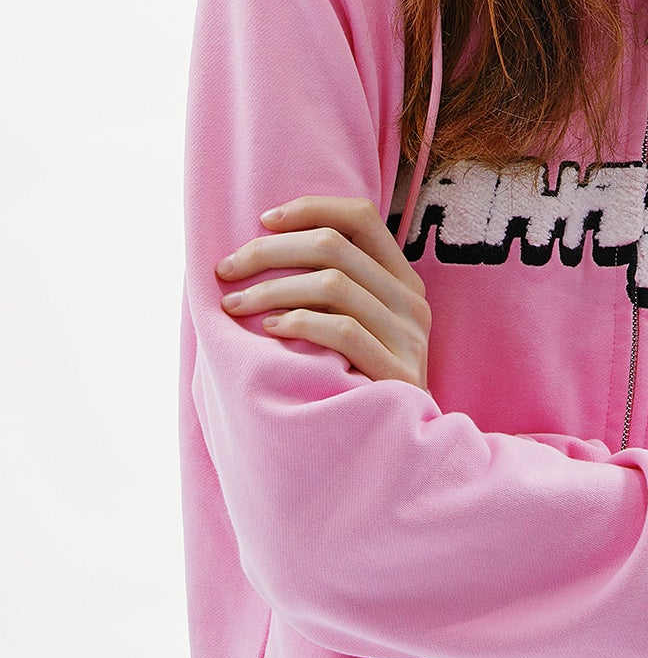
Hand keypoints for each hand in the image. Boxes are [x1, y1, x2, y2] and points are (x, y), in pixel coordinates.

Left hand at [215, 195, 431, 387]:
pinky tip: (269, 331)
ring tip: (235, 306)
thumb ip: (330, 286)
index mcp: (401, 278)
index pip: (361, 217)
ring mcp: (409, 335)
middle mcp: (411, 299)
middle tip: (226, 270)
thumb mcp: (355, 323)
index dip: (310, 208)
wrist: (395, 449)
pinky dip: (298, 323)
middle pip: (334, 246)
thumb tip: (262, 244)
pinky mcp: (398, 370)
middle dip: (269, 251)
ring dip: (271, 290)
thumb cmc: (356, 380)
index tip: (262, 220)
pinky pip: (342, 331)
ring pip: (332, 284)